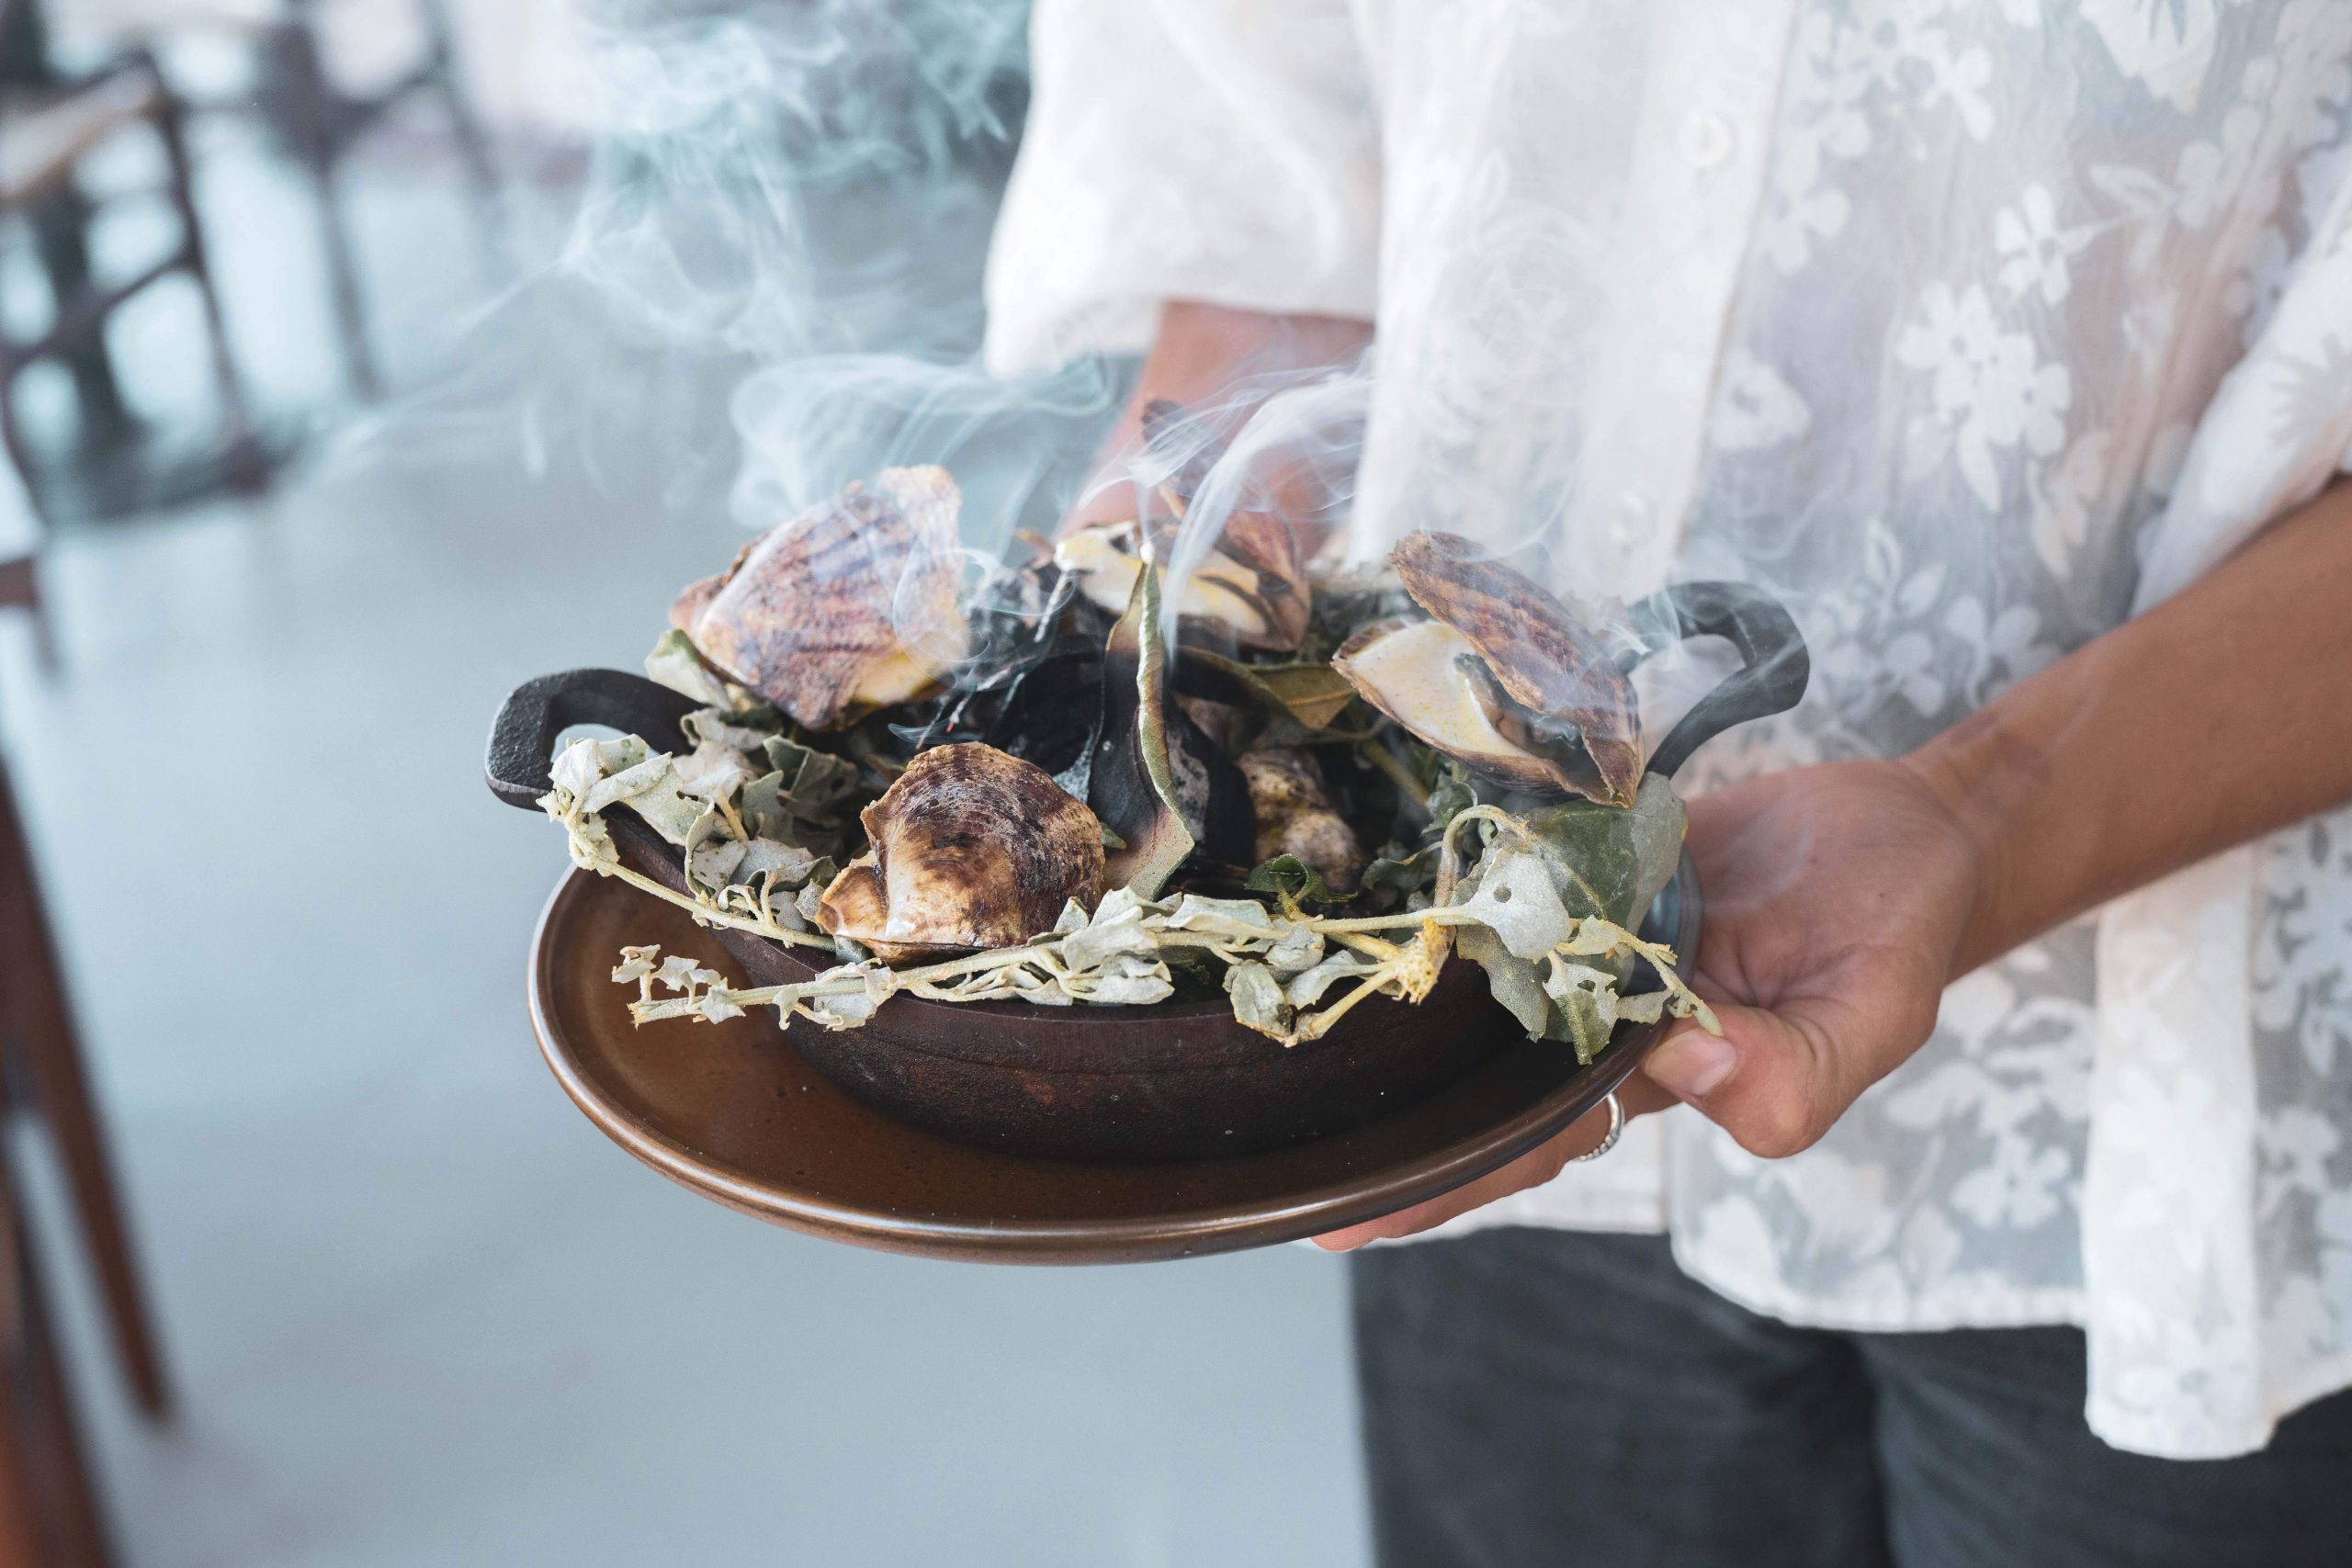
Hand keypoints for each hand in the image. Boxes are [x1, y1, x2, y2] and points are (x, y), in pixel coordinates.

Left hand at [1313, 759, 1982, 1248]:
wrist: (1901, 825)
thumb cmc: (1891, 932)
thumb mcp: (1874, 1017)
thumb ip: (1792, 1072)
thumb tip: (1686, 1064)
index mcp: (1658, 1078)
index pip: (1531, 1145)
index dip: (1442, 1185)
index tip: (1345, 1220)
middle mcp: (1598, 1015)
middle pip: (1471, 1077)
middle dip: (1378, 1115)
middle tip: (1262, 1145)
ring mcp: (1581, 932)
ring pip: (1471, 984)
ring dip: (1389, 1011)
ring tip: (1263, 1040)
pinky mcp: (1580, 858)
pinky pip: (1499, 885)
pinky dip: (1442, 902)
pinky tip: (1358, 907)